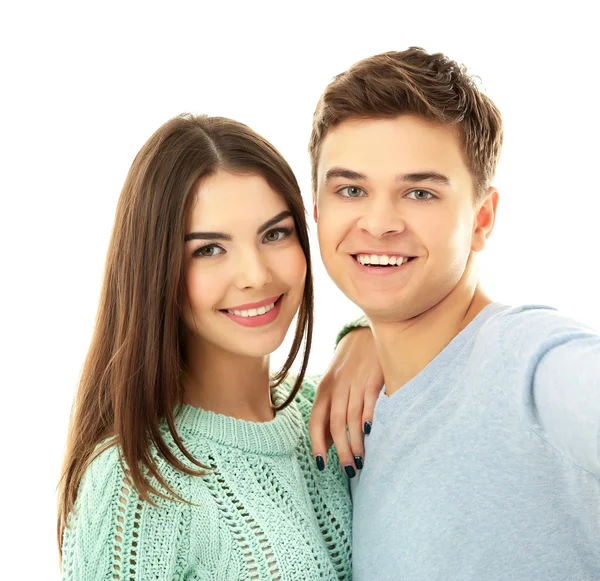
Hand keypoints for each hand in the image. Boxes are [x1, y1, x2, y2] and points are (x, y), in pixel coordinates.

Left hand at [309, 326, 382, 475]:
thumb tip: (327, 439)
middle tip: (349, 470)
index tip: (322, 464)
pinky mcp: (373, 377)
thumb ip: (330, 406)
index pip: (316, 421)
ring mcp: (355, 382)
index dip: (317, 444)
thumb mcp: (335, 380)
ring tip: (361, 460)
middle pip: (336, 425)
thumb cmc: (350, 360)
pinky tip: (369, 434)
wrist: (367, 328)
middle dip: (341, 451)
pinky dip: (368, 419)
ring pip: (352, 419)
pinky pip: (368, 402)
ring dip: (356, 443)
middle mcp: (337, 386)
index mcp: (324, 388)